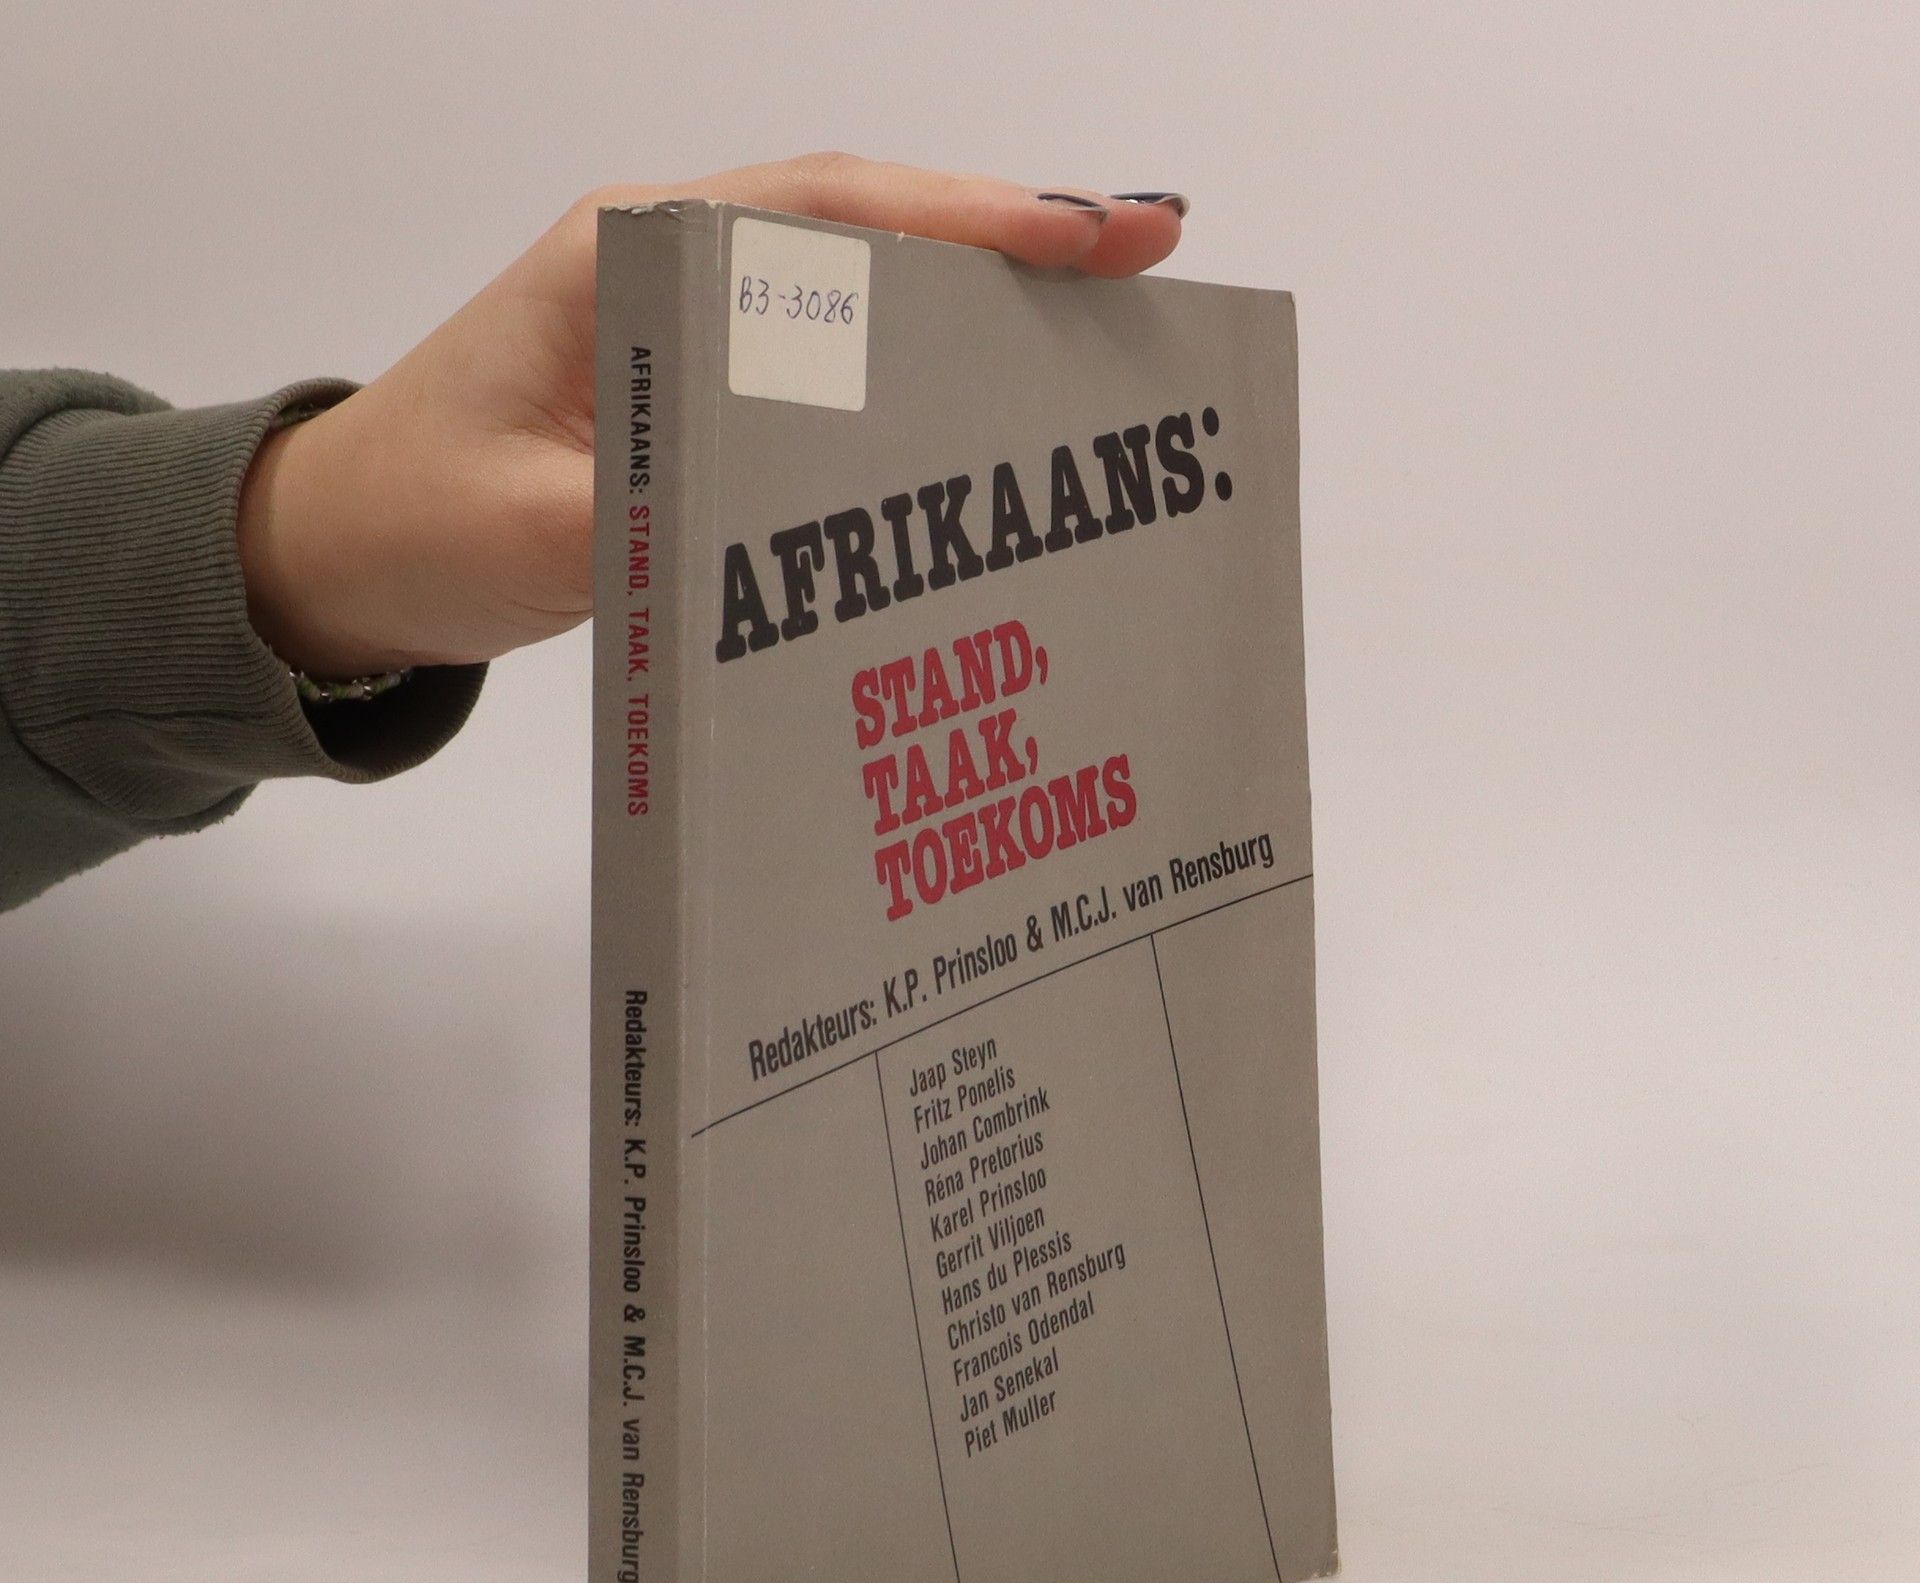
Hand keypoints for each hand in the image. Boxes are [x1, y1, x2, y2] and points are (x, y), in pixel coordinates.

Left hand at [236, 155, 1186, 679]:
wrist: (340, 552)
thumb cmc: (412, 521)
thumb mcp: (530, 535)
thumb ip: (660, 527)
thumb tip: (805, 539)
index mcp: (622, 260)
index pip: (823, 211)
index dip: (966, 217)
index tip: (1088, 233)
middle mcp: (667, 270)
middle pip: (869, 231)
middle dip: (1010, 243)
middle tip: (1148, 266)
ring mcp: (686, 327)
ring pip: (861, 291)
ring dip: (977, 307)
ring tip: (1102, 339)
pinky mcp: (698, 393)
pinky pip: (829, 364)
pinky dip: (916, 374)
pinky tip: (985, 410)